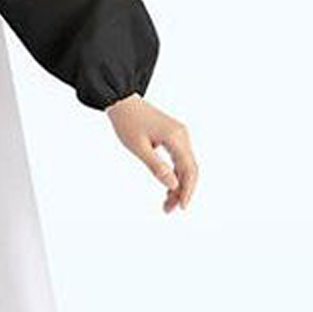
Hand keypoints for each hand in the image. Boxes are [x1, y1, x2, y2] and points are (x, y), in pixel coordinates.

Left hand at [104, 95, 196, 212]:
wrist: (122, 101)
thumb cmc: (127, 122)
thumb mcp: (138, 147)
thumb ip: (156, 167)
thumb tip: (173, 185)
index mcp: (176, 137)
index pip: (188, 169)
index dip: (187, 190)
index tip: (181, 207)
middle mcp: (182, 136)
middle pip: (190, 169)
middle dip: (182, 191)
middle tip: (170, 210)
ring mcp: (179, 135)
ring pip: (185, 166)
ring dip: (177, 185)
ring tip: (166, 204)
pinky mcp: (173, 136)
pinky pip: (179, 159)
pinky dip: (174, 175)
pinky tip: (167, 188)